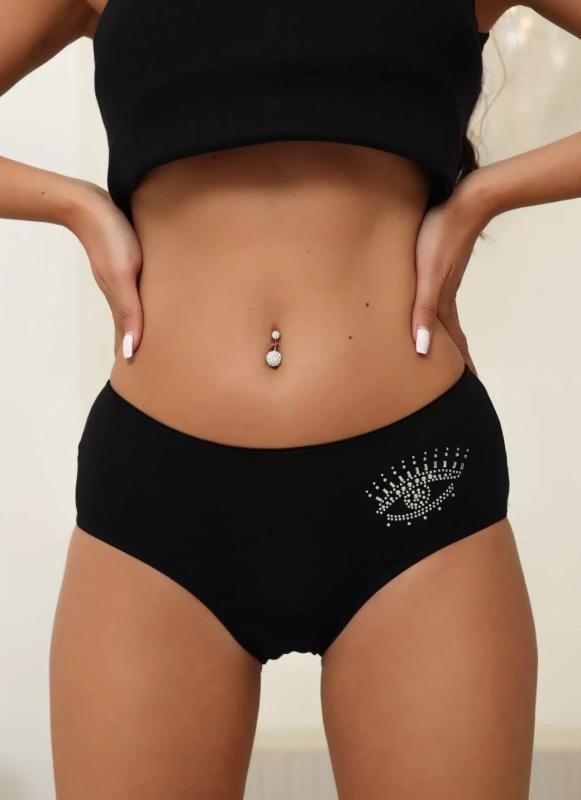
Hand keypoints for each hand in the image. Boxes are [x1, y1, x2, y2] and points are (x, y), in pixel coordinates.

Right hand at [69, 182, 142, 358]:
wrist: (88, 203)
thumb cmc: (111, 237)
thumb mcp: (124, 277)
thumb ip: (130, 312)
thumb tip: (131, 350)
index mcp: (120, 300)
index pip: (126, 336)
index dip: (133, 354)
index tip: (138, 376)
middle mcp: (119, 291)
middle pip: (129, 324)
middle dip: (137, 343)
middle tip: (147, 363)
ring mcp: (119, 276)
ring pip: (132, 306)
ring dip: (139, 321)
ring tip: (148, 335)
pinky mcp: (122, 261)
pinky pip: (133, 288)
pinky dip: (139, 300)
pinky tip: (144, 295)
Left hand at [411, 177, 488, 374]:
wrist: (463, 204)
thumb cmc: (441, 239)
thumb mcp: (428, 277)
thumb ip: (423, 311)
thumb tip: (422, 350)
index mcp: (443, 302)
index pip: (453, 341)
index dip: (460, 362)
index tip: (469, 380)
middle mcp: (445, 294)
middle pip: (450, 331)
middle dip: (454, 352)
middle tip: (459, 373)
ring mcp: (444, 279)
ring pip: (442, 314)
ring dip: (443, 332)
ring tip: (441, 346)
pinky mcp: (440, 264)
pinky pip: (436, 295)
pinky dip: (434, 309)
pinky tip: (429, 303)